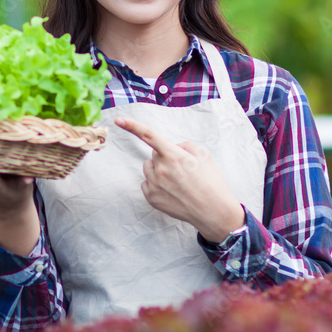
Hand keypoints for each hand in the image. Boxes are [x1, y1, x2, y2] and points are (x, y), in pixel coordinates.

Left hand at [114, 117, 245, 241]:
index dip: (132, 126)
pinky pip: (147, 183)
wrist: (213, 211)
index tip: (118, 120)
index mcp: (173, 155)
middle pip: (154, 155)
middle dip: (164, 157)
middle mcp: (160, 169)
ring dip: (158, 170)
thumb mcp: (204, 156)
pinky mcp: (151, 198)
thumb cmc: (210, 182)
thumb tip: (172, 147)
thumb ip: (184, 146)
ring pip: (149, 168)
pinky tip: (171, 191)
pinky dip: (156, 184)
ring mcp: (154, 184)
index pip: (149, 135)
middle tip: (182, 169)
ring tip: (177, 181)